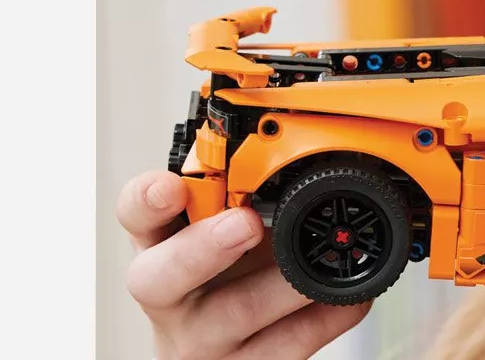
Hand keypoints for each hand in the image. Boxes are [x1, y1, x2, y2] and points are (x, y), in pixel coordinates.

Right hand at [118, 170, 369, 358]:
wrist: (217, 353)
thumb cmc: (218, 281)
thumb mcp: (217, 231)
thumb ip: (234, 195)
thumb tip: (290, 146)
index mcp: (157, 245)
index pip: (134, 216)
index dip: (148, 199)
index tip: (171, 185)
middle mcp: (169, 296)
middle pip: (161, 278)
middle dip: (204, 247)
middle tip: (246, 223)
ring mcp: (202, 340)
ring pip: (236, 314)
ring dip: (285, 281)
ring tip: (320, 258)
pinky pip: (290, 345)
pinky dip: (328, 315)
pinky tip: (349, 296)